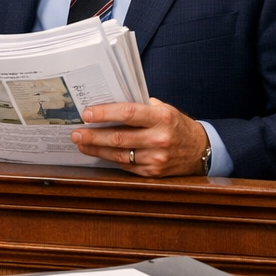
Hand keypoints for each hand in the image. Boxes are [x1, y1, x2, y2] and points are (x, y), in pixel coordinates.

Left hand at [70, 98, 209, 176]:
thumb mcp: (163, 109)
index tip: (87, 114)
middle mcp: (160, 138)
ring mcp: (156, 158)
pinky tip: (98, 154)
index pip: (128, 113)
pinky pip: (125, 166)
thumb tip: (108, 102)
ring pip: (119, 155)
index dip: (105, 113)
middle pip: (119, 138)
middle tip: (76, 133)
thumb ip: (139, 106)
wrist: (200, 150)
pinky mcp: (153, 173)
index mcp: (162, 117)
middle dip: (93, 135)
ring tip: (81, 143)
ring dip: (96, 150)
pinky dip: (109, 160)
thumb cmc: (176, 125)